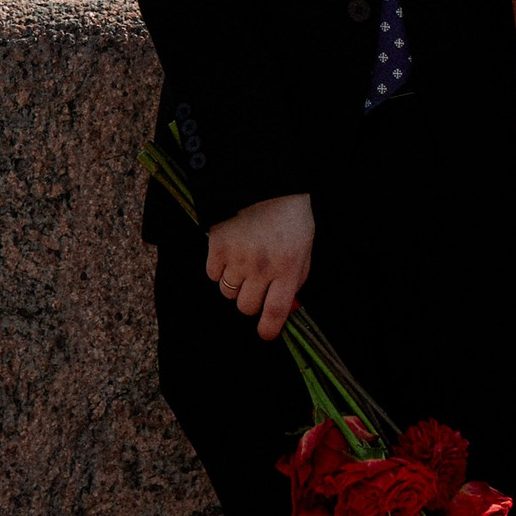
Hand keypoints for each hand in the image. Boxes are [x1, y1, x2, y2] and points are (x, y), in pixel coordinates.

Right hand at [207, 191, 313, 339]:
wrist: (263, 182)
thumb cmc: (289, 216)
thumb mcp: (304, 247)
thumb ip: (296, 278)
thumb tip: (285, 308)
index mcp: (288, 267)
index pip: (276, 312)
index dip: (269, 329)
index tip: (265, 333)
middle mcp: (262, 267)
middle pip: (247, 307)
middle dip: (251, 301)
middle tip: (255, 285)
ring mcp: (237, 258)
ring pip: (228, 292)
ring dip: (235, 284)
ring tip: (243, 262)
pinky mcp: (217, 247)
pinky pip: (212, 275)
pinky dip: (218, 269)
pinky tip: (230, 252)